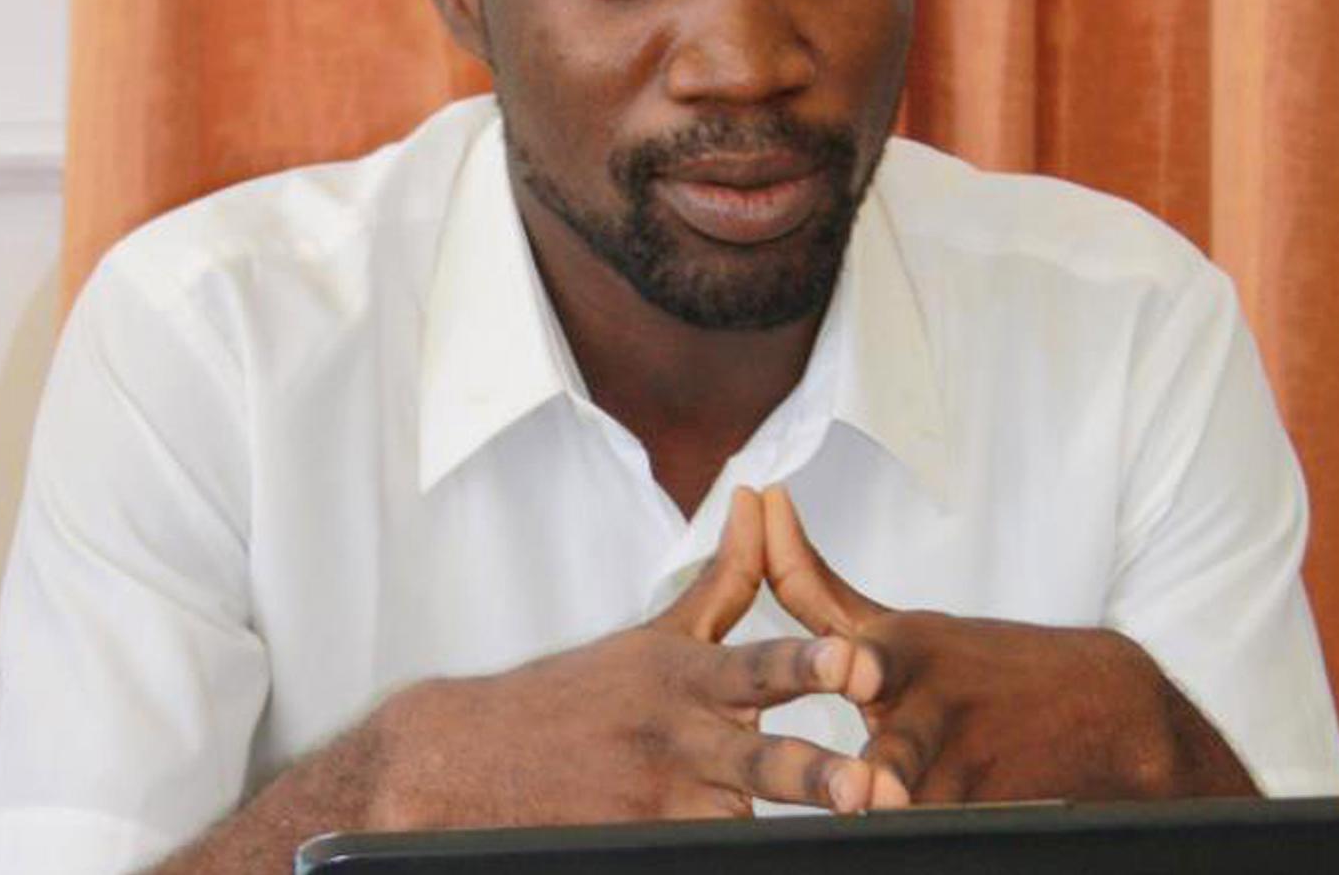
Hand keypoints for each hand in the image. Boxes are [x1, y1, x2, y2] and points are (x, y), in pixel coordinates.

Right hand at [364, 488, 887, 826]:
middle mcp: (682, 741)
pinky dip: (723, 858)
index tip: (850, 662)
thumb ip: (728, 579)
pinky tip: (755, 860)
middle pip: (761, 762)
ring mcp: (662, 805)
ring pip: (737, 826)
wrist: (474, 761)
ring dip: (769, 832)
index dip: (806, 666)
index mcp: (690, 679)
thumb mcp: (659, 634)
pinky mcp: (639, 848)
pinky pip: (699, 859)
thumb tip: (761, 500)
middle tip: (864, 787)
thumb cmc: (581, 693)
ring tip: (844, 844)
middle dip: (814, 776)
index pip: (758, 666)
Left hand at [760, 486, 1257, 804]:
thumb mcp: (896, 624)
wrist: (1097, 705)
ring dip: (915, 809)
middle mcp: (934, 705)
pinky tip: (902, 845)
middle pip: (907, 741)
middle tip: (879, 787)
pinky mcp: (992, 808)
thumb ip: (817, 584)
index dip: (858, 660)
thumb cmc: (974, 663)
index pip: (871, 648)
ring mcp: (967, 762)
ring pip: (929, 801)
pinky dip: (931, 831)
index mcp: (902, 652)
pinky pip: (952, 828)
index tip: (854, 674)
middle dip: (895, 761)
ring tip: (895, 813)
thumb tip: (764, 506)